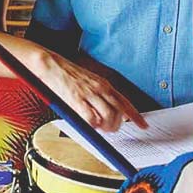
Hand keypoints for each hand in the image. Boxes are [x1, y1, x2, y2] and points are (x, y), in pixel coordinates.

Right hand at [31, 51, 147, 131]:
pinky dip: (92, 125)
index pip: (125, 102)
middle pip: (119, 111)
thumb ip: (99, 95)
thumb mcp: (88, 81)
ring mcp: (89, 93)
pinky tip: (88, 124)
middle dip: (117, 124)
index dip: (136, 116)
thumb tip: (105, 112)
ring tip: (99, 128)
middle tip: (110, 129)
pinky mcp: (77, 99)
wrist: (50, 63)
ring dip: (106, 126)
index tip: (143, 125)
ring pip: (108, 116)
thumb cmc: (65, 73)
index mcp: (104, 84)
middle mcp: (100, 88)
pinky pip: (91, 118)